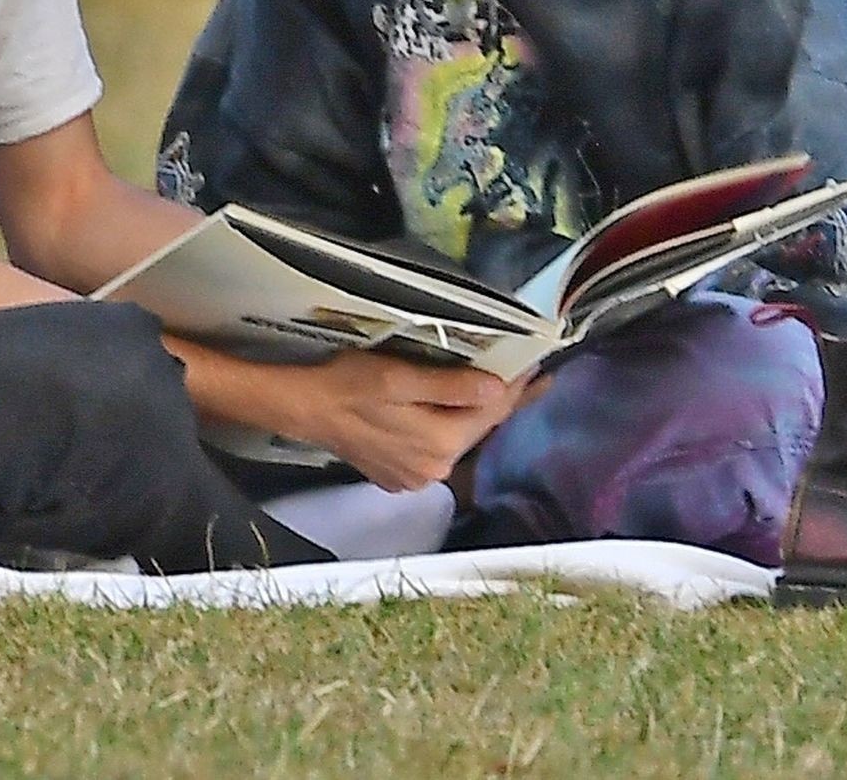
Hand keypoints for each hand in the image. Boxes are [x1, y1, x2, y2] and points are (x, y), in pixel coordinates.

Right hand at [276, 352, 533, 492]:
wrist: (303, 408)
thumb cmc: (348, 383)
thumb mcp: (399, 376)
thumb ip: (450, 386)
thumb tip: (498, 388)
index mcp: (440, 444)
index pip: (492, 412)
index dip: (519, 388)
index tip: (542, 368)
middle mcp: (435, 470)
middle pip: (478, 428)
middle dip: (501, 401)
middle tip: (527, 375)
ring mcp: (416, 478)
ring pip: (458, 439)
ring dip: (473, 415)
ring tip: (491, 388)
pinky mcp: (400, 476)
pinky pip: (437, 450)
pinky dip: (447, 428)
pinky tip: (448, 410)